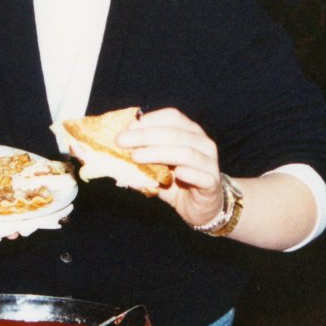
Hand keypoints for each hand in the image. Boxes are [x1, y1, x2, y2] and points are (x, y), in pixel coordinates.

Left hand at [115, 108, 225, 228]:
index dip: (149, 120)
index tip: (128, 128)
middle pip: (175, 133)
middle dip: (145, 135)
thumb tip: (113, 150)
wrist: (201, 207)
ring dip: (158, 153)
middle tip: (122, 141)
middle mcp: (202, 143)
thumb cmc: (177, 182)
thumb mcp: (156, 167)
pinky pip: (202, 176)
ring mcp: (210, 163)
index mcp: (190, 132)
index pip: (172, 117)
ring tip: (136, 157)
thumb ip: (141, 156)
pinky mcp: (212, 183)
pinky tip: (176, 174)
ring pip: (186, 152)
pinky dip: (188, 173)